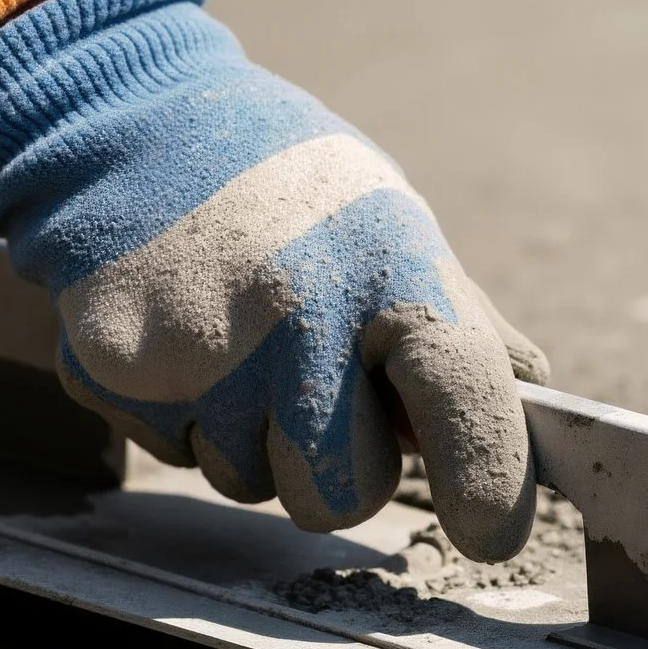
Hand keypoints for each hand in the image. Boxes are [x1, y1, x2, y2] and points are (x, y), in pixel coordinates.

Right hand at [0, 0, 547, 558]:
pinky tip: (183, 336)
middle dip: (339, 465)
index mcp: (386, 271)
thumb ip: (462, 322)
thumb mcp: (392, 223)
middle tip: (316, 386)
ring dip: (255, 436)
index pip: (462, 401)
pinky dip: (184, 414)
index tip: (489, 530)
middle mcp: (295, 316)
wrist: (125, 118)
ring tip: (236, 337)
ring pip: (251, 483)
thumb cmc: (286, 183)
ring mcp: (195, 353)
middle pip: (343, 496)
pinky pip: (176, 454)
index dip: (488, 483)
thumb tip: (534, 394)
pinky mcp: (113, 374)